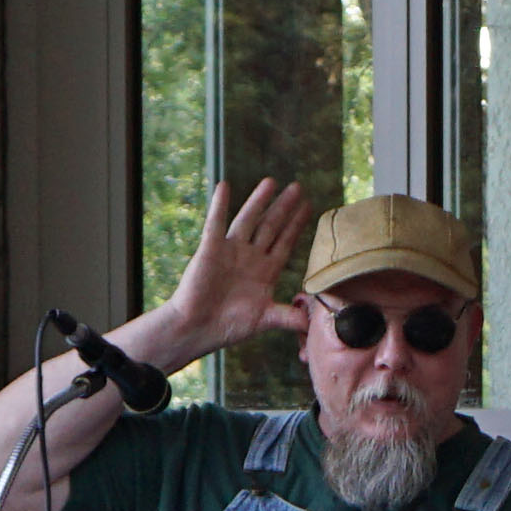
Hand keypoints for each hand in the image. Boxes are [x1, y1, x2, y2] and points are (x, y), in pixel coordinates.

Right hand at [162, 178, 317, 353]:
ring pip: (248, 220)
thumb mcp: (266, 320)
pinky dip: (219, 205)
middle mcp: (250, 257)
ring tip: (271, 182)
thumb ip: (290, 317)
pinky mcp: (210, 249)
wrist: (198, 328)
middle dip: (284, 207)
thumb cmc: (229, 326)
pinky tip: (224, 187)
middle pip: (271, 226)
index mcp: (265, 271)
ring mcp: (231, 251)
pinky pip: (216, 223)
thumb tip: (313, 322)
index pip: (285, 242)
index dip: (297, 225)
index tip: (310, 207)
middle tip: (298, 187)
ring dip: (259, 201)